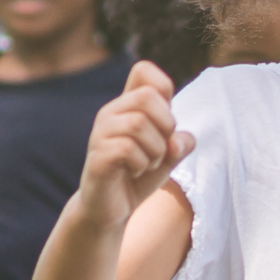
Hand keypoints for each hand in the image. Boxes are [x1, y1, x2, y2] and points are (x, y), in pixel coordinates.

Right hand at [79, 62, 193, 227]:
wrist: (111, 209)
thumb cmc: (138, 176)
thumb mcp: (167, 157)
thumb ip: (179, 144)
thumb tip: (181, 139)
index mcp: (129, 106)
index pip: (143, 70)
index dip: (163, 86)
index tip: (166, 117)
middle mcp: (111, 113)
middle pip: (148, 96)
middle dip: (166, 125)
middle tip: (160, 148)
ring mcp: (101, 133)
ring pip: (138, 123)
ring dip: (155, 150)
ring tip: (148, 163)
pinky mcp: (97, 155)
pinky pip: (127, 148)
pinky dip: (142, 164)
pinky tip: (135, 172)